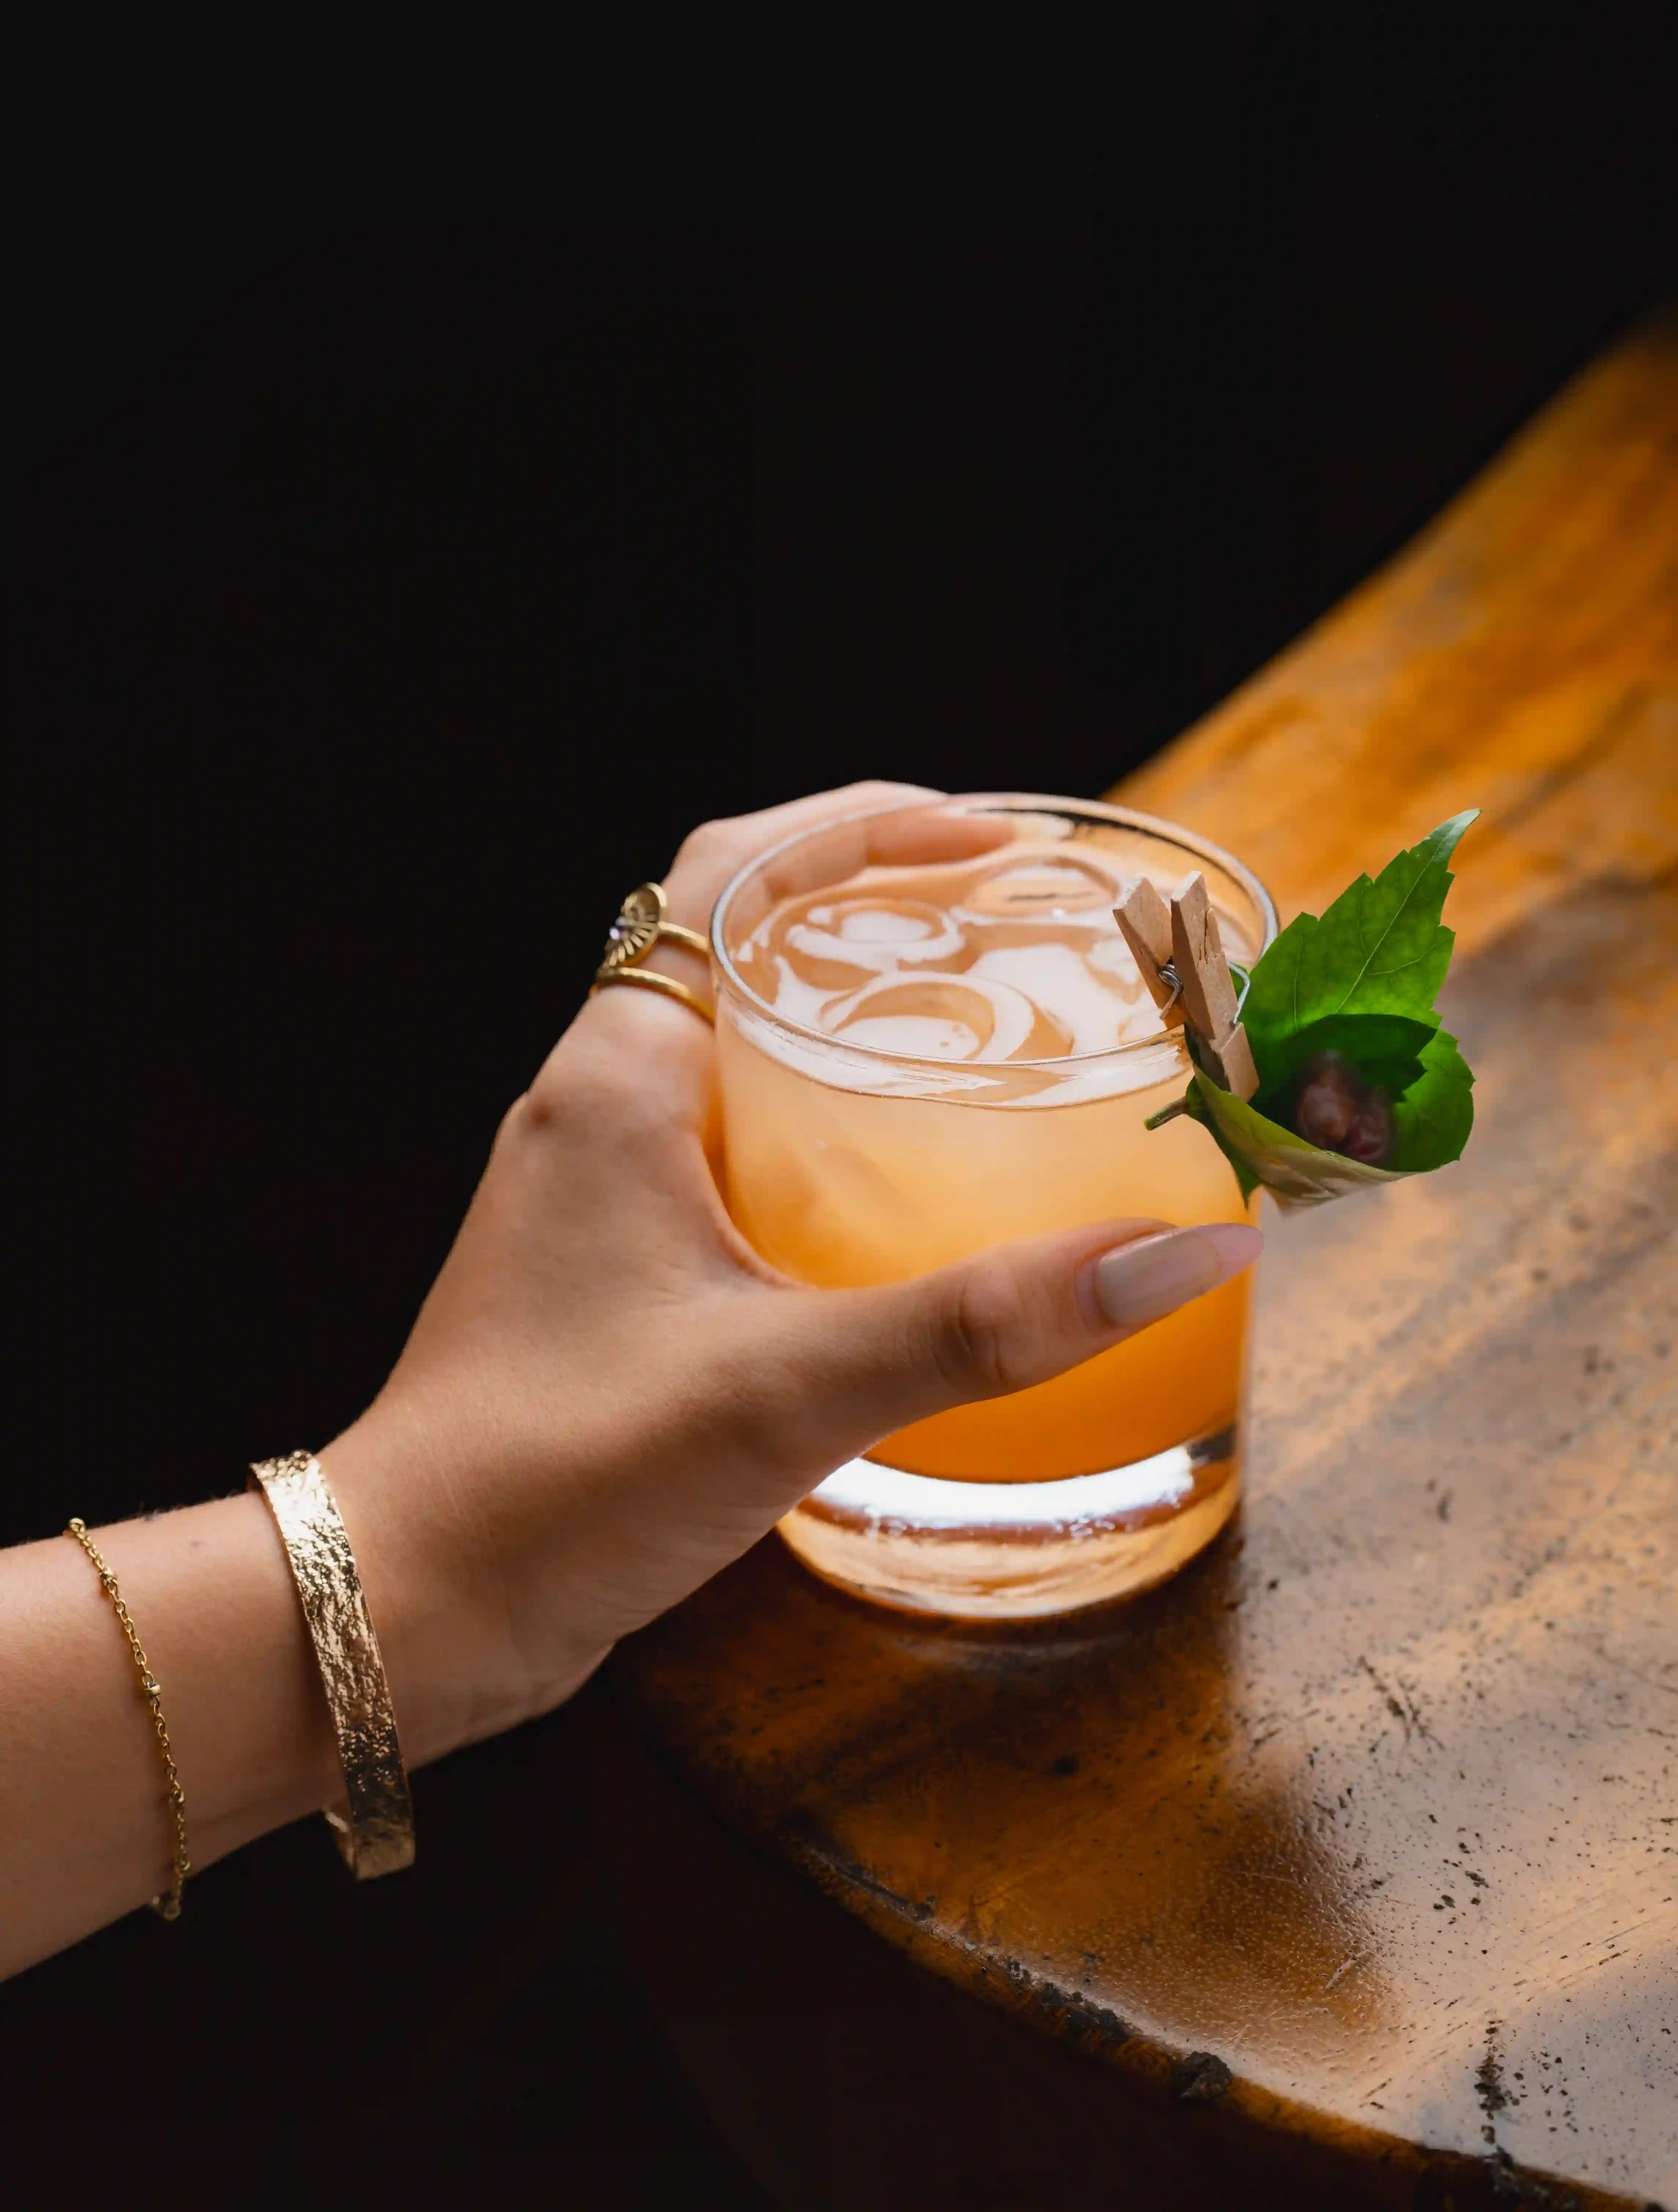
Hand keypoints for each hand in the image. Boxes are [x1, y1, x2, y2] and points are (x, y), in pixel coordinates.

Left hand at [325, 783, 1261, 1766]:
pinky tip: (907, 1188)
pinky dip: (826, 1129)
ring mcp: (604, 1185)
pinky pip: (735, 1144)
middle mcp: (600, 1106)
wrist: (418, 1599)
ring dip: (851, 1020)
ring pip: (740, 1045)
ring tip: (982, 1039)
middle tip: (1013, 935)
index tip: (995, 841)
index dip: (865, 825)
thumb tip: (1180, 1253)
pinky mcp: (619, 1262)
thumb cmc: (558, 1477)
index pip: (732, 869)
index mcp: (617, 1076)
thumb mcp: (791, 1386)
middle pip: (743, 939)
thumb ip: (985, 1320)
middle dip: (878, 910)